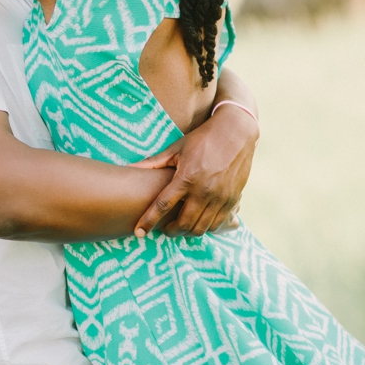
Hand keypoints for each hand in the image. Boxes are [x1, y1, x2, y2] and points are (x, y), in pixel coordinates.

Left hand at [131, 105, 258, 237]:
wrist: (236, 132)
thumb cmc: (202, 139)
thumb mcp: (176, 149)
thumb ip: (153, 163)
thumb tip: (128, 169)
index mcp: (186, 177)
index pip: (162, 205)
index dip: (148, 221)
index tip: (139, 232)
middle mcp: (203, 190)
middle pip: (183, 223)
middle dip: (170, 231)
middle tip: (163, 229)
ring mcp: (220, 197)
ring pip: (200, 228)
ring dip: (187, 232)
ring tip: (180, 227)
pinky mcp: (233, 200)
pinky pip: (217, 224)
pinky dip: (205, 228)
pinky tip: (198, 223)